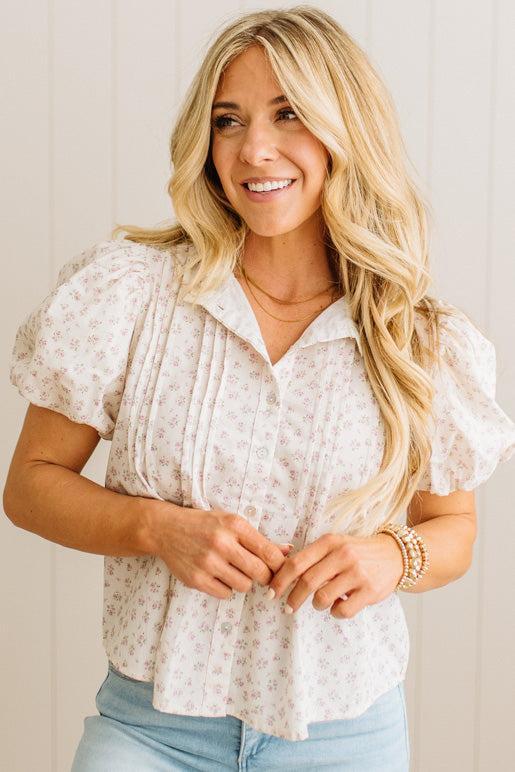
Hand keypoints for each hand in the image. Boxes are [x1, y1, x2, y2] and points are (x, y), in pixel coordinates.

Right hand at [151, 501, 291, 599]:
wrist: (167, 529)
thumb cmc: (205, 525)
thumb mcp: (232, 523)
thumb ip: (260, 539)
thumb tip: (288, 550)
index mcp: (234, 525)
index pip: (269, 552)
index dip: (280, 565)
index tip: (280, 569)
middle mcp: (222, 543)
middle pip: (260, 572)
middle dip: (265, 577)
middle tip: (260, 574)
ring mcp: (208, 562)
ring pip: (244, 585)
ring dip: (244, 582)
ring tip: (234, 571)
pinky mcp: (196, 579)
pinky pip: (225, 594)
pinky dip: (226, 588)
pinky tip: (219, 576)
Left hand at [265, 532, 403, 617]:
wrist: (394, 555)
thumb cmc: (357, 552)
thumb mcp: (335, 545)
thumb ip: (312, 556)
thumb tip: (281, 574)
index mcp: (329, 542)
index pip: (297, 563)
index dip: (280, 580)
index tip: (272, 593)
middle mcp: (343, 555)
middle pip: (307, 582)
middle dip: (293, 598)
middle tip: (289, 607)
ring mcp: (357, 573)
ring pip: (323, 598)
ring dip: (316, 604)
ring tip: (320, 602)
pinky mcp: (370, 591)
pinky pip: (343, 610)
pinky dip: (336, 613)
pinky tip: (339, 606)